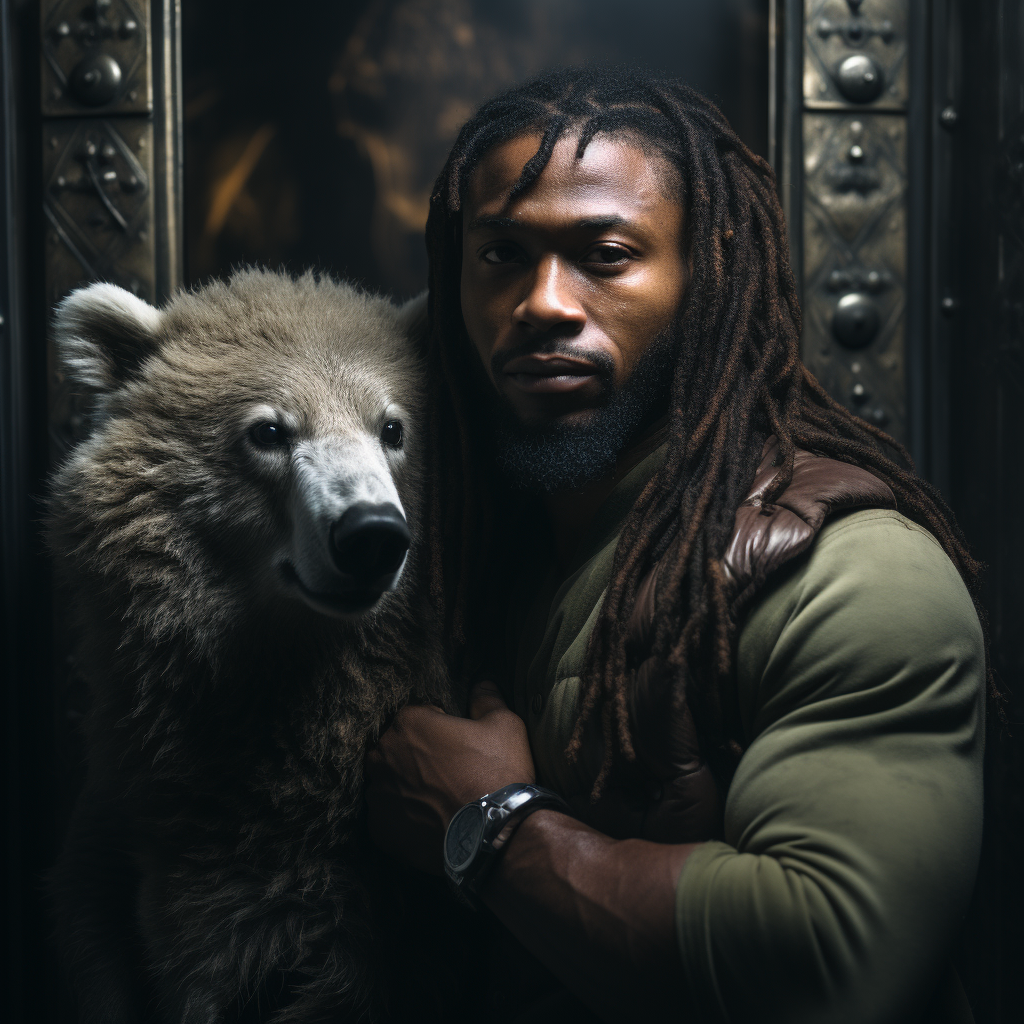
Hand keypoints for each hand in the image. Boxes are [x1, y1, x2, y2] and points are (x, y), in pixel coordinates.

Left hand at [364, 681, 535, 873]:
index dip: (439, 727)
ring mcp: (378, 795)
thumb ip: (487, 699)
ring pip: (389, 782)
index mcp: (408, 723)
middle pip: (396, 748)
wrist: (494, 833)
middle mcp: (383, 756)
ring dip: (407, 786)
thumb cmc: (497, 773)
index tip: (457, 744)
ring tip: (440, 799)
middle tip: (449, 772)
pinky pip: (388, 817)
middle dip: (417, 756)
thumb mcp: (504, 725)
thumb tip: (483, 683)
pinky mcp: (380, 830)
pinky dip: (405, 818)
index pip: (416, 716)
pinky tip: (431, 821)